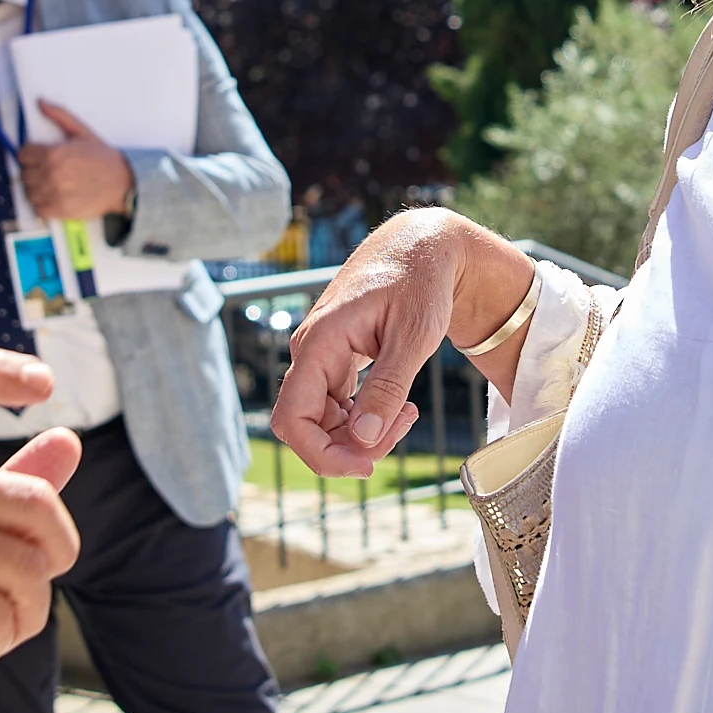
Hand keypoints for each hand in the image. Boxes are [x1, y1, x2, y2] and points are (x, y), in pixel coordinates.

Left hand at [20, 102, 134, 222]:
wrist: (122, 183)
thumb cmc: (101, 157)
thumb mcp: (81, 132)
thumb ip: (59, 116)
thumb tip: (40, 102)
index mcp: (54, 153)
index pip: (22, 155)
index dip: (29, 154)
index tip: (37, 157)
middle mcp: (51, 174)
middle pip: (24, 174)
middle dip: (32, 171)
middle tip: (45, 171)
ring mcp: (55, 194)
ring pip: (28, 192)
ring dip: (35, 188)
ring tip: (48, 184)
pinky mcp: (60, 210)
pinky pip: (37, 209)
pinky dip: (41, 204)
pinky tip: (52, 197)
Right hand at [271, 208, 533, 475]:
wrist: (420, 248)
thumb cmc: (419, 283)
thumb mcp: (413, 336)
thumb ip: (387, 388)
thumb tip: (364, 439)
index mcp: (319, 343)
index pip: (292, 420)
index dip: (322, 455)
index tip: (367, 465)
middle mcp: (309, 352)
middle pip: (306, 427)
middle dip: (350, 446)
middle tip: (403, 429)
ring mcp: (318, 358)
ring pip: (322, 420)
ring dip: (361, 433)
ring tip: (408, 413)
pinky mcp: (333, 361)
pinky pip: (335, 406)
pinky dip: (364, 418)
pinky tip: (398, 406)